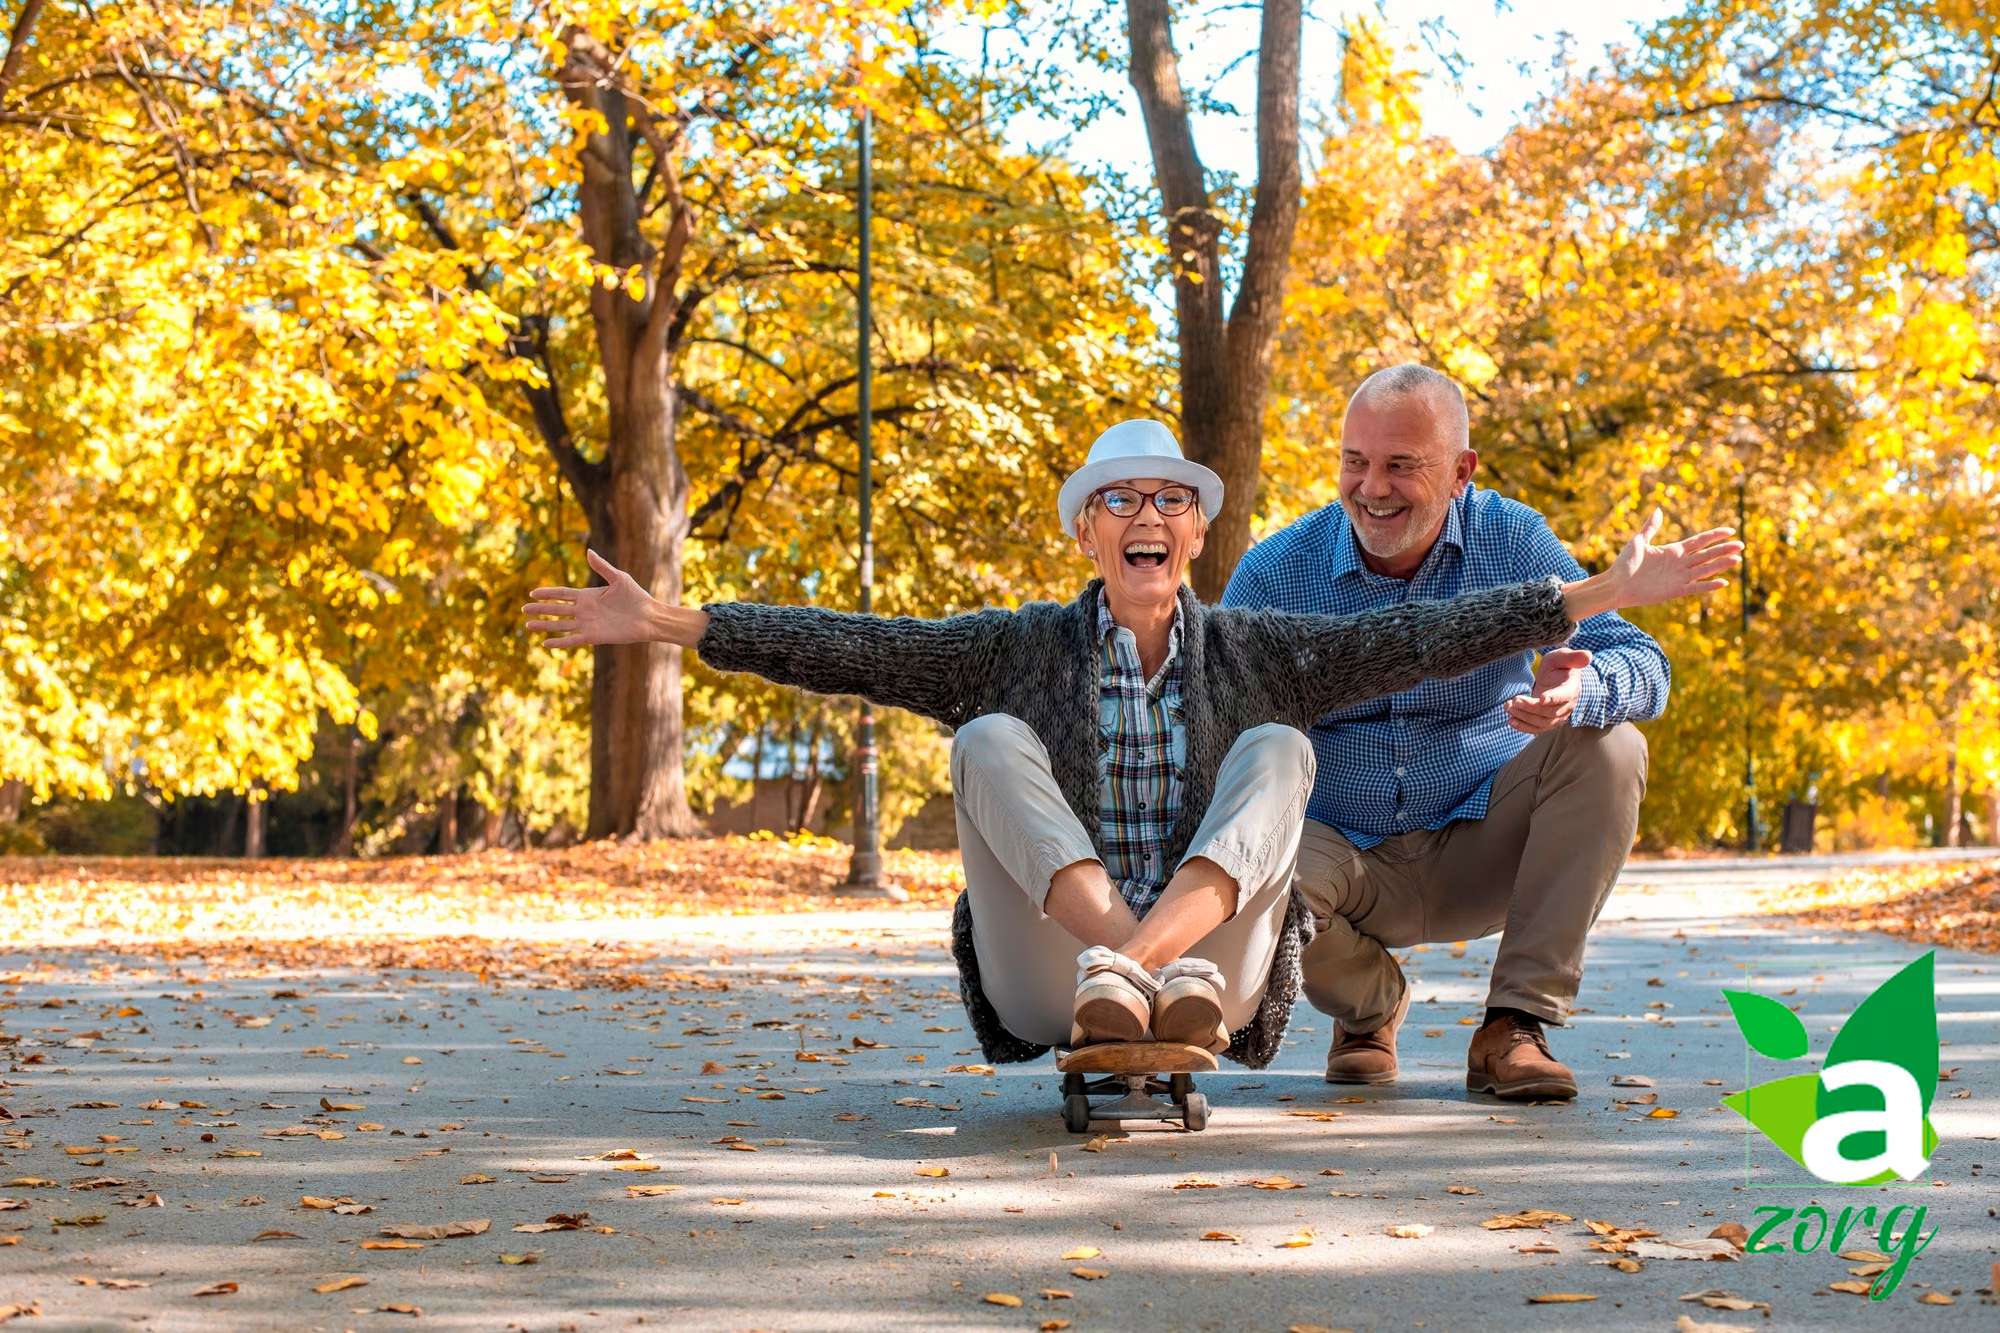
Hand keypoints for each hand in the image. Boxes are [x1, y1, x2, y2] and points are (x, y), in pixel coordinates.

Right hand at [522, 549, 662, 647]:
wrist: (649, 616)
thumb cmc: (636, 596)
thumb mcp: (619, 578)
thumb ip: (602, 566)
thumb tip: (588, 551)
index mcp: (588, 595)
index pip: (562, 594)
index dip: (547, 593)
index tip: (532, 592)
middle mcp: (585, 610)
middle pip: (556, 610)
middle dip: (540, 610)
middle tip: (523, 610)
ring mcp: (588, 624)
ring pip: (560, 625)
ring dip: (544, 626)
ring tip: (528, 626)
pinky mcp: (594, 637)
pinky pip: (572, 640)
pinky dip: (559, 642)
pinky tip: (545, 644)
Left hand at [1506, 647, 1590, 733]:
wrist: (1557, 678)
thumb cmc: (1559, 666)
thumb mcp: (1563, 657)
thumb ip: (1573, 657)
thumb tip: (1588, 655)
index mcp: (1571, 688)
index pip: (1564, 696)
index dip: (1554, 698)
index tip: (1541, 698)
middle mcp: (1567, 705)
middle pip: (1550, 712)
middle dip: (1531, 708)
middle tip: (1514, 700)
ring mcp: (1558, 716)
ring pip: (1542, 723)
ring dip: (1524, 717)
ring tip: (1508, 706)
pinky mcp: (1548, 721)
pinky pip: (1537, 729)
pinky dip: (1524, 727)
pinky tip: (1511, 721)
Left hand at [1601, 508, 1742, 611]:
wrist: (1616, 585)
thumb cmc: (1624, 564)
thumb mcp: (1638, 542)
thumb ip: (1650, 527)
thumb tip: (1659, 510)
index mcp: (1673, 550)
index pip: (1700, 541)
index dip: (1715, 536)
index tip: (1730, 531)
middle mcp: (1680, 563)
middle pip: (1707, 555)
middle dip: (1724, 549)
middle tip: (1742, 545)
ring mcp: (1679, 577)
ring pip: (1705, 570)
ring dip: (1721, 565)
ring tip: (1737, 560)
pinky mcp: (1675, 591)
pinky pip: (1695, 588)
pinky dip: (1708, 586)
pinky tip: (1722, 583)